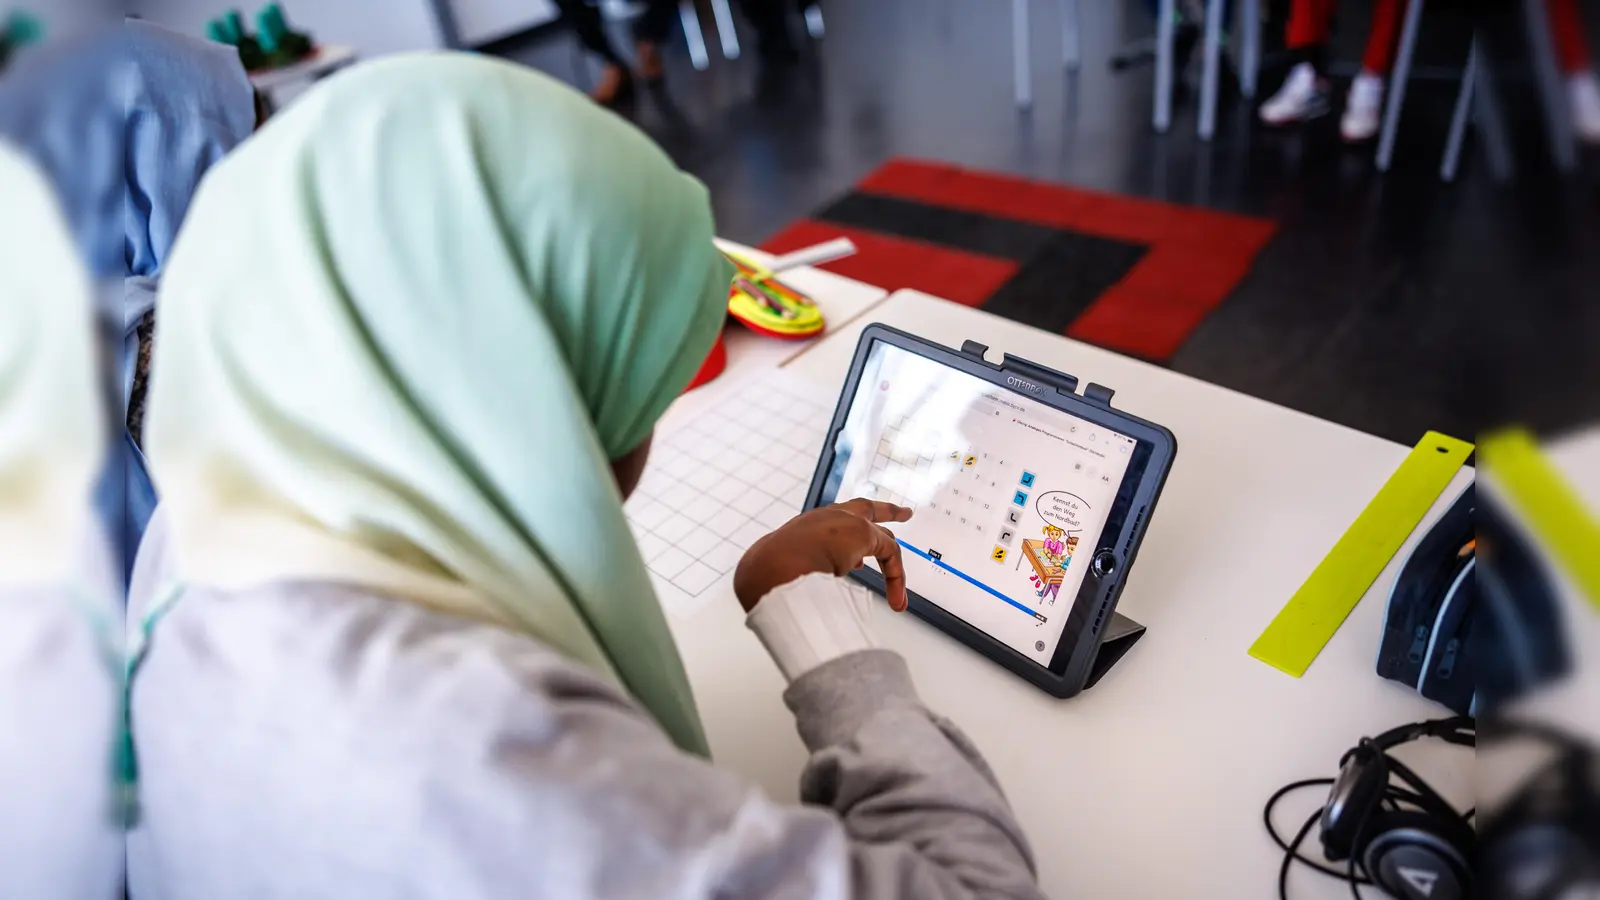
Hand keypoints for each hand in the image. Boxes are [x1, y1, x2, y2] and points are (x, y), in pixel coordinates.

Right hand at [732, 499, 913, 612]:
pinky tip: (897, 600)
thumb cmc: (773, 574)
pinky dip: (895, 579)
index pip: (833, 525)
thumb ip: (804, 581)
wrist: (774, 566)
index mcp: (807, 528)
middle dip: (886, 511)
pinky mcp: (862, 532)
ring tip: (906, 572)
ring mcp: (844, 521)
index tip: (857, 543)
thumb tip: (804, 605)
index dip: (847, 533)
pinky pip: (889, 555)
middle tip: (902, 513)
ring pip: (881, 535)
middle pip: (864, 509)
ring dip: (894, 560)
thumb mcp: (791, 576)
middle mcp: (827, 518)